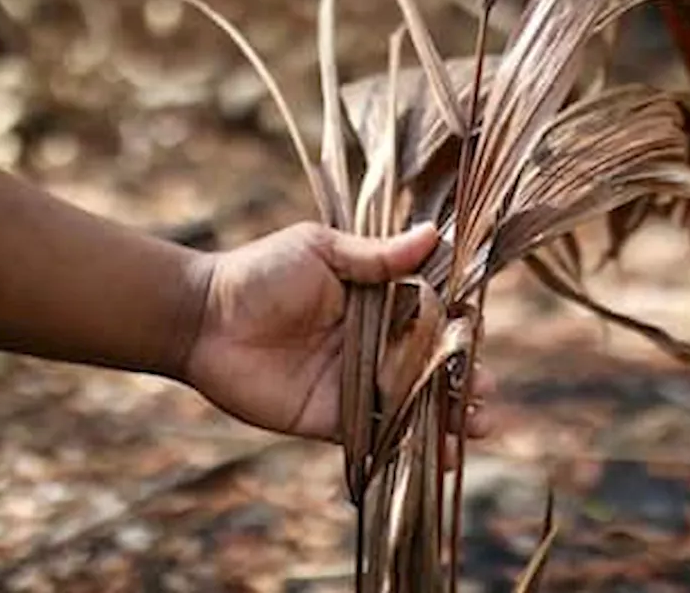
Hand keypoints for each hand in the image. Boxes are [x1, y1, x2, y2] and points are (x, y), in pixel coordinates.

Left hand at [184, 222, 493, 442]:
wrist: (204, 317)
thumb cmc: (261, 272)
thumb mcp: (321, 250)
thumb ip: (378, 256)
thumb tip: (434, 234)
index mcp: (376, 300)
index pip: (429, 316)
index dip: (457, 328)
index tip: (478, 335)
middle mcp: (373, 343)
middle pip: (429, 365)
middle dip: (462, 380)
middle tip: (485, 392)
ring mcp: (356, 383)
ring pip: (412, 403)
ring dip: (446, 416)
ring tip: (478, 426)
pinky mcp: (333, 418)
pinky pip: (379, 434)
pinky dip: (409, 446)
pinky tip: (439, 456)